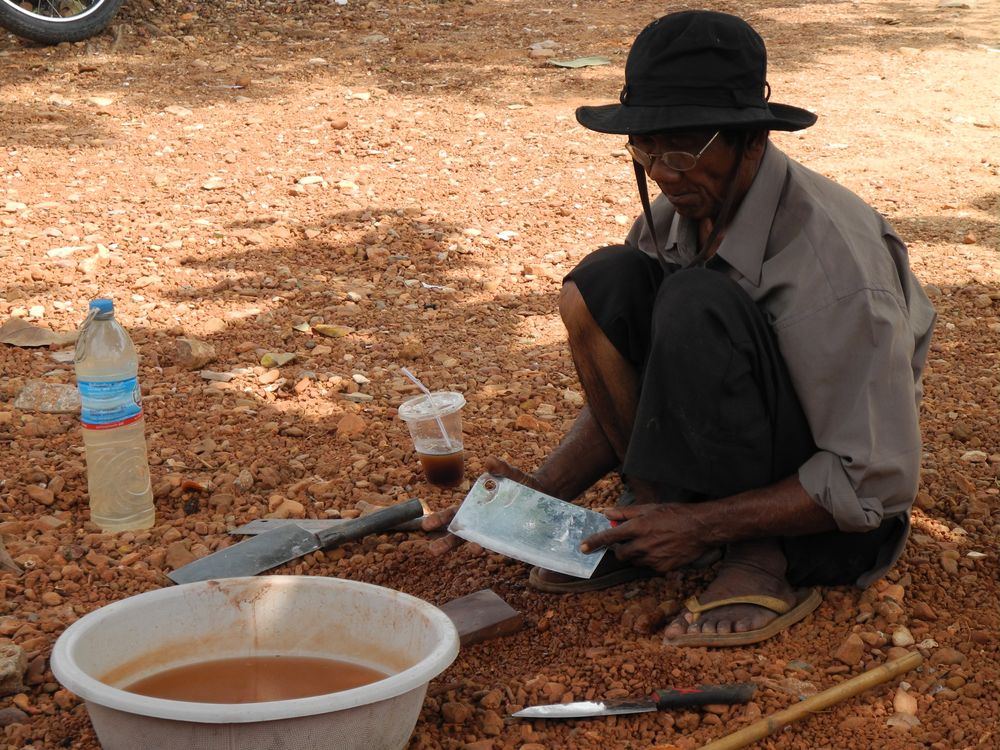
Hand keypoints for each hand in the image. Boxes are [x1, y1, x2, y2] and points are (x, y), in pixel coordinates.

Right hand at [421, 456, 545, 555]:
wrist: (546, 495)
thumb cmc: (523, 483)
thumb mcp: (512, 474)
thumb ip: (501, 468)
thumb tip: (489, 460)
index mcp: (476, 506)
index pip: (454, 514)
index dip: (440, 519)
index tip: (427, 525)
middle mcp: (482, 522)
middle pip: (461, 534)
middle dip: (447, 542)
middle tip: (433, 551)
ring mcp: (496, 533)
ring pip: (480, 543)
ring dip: (475, 547)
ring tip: (475, 549)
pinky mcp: (511, 540)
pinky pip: (502, 547)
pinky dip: (499, 550)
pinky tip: (498, 552)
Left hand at [580, 504, 709, 573]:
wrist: (701, 529)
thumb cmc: (675, 514)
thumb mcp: (650, 508)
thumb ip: (626, 512)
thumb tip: (606, 512)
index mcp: (638, 527)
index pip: (610, 537)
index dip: (594, 542)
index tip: (583, 548)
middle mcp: (643, 545)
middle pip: (620, 554)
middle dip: (621, 550)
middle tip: (630, 541)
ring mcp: (653, 558)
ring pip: (634, 561)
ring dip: (636, 554)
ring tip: (652, 542)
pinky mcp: (663, 568)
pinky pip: (649, 567)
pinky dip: (650, 560)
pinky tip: (662, 549)